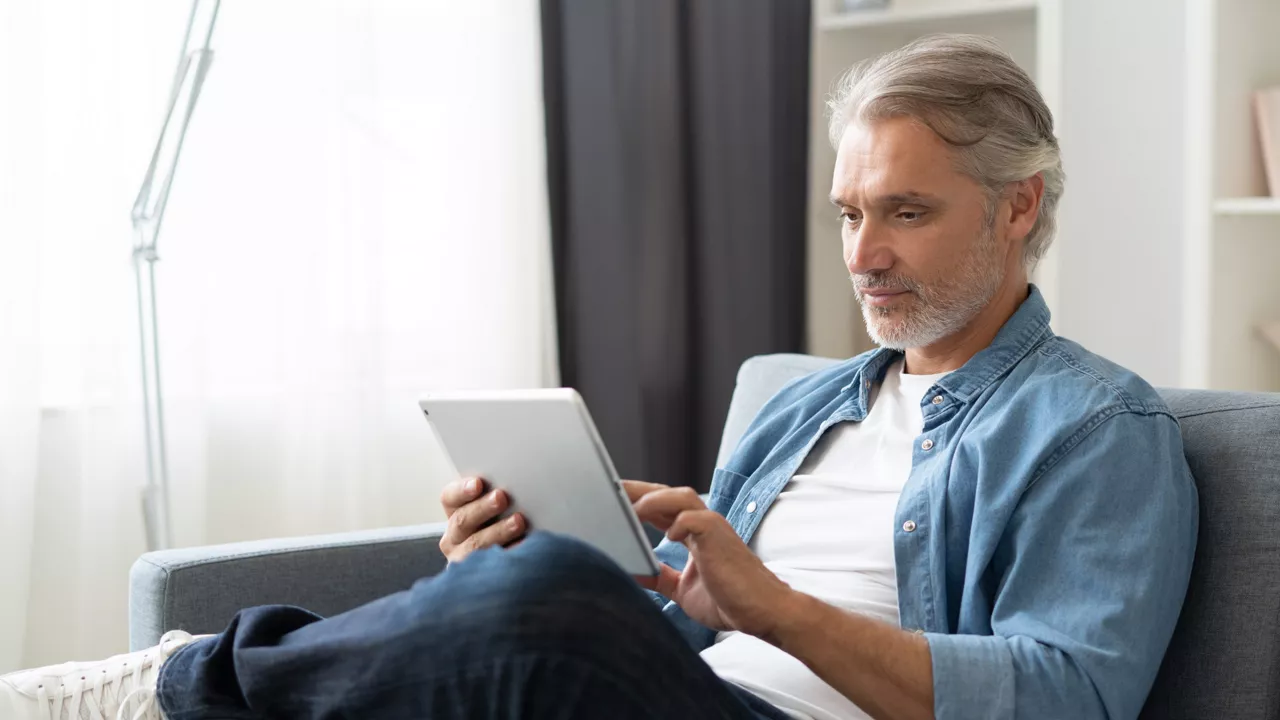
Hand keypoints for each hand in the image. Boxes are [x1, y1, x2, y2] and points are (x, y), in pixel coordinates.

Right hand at [438, 476, 526, 562]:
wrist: (501, 569)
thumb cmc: (501, 527)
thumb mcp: (494, 511)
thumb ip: (495, 497)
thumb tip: (516, 483)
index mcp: (455, 513)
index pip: (450, 498)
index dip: (462, 490)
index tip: (478, 483)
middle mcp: (453, 538)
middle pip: (462, 520)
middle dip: (483, 508)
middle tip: (501, 497)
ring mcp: (462, 559)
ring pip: (476, 545)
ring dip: (498, 531)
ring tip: (518, 522)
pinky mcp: (477, 577)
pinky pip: (491, 567)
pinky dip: (509, 554)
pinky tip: (524, 547)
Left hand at [623, 481, 796, 639]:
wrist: (760, 612)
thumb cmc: (728, 600)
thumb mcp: (681, 589)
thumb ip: (660, 577)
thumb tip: (632, 573)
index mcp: (693, 533)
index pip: (661, 507)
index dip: (637, 500)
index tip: (611, 499)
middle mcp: (702, 524)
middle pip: (667, 494)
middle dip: (638, 490)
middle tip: (611, 490)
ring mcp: (713, 528)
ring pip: (682, 497)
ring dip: (654, 499)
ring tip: (631, 508)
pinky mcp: (720, 538)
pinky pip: (697, 520)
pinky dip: (680, 523)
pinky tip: (667, 535)